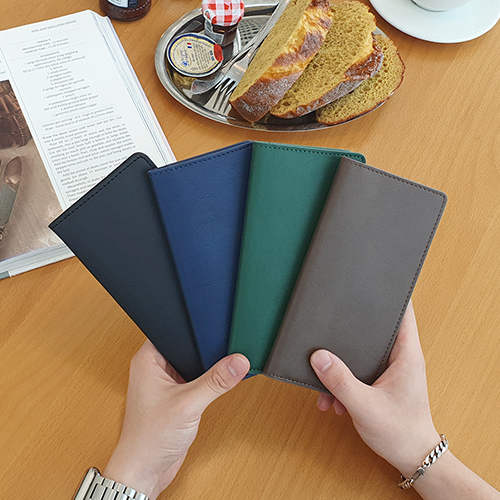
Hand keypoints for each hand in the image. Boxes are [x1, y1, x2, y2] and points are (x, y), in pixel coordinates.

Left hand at [104, 341, 249, 499]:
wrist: (146, 472)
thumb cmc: (148, 439)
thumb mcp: (188, 404)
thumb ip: (216, 381)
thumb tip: (238, 362)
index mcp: (147, 359)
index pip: (173, 330)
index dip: (193, 327)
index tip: (214, 326)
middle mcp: (154, 368)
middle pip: (186, 346)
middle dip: (204, 349)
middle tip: (222, 348)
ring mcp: (165, 383)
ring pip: (192, 363)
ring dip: (205, 368)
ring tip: (218, 369)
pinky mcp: (176, 396)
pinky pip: (195, 380)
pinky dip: (206, 382)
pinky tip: (215, 386)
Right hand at [310, 301, 440, 477]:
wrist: (411, 458)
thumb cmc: (400, 432)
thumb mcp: (365, 406)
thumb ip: (340, 381)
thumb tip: (318, 357)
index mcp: (405, 354)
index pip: (403, 313)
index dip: (388, 295)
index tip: (367, 284)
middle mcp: (398, 357)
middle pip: (375, 329)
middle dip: (350, 331)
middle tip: (331, 324)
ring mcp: (389, 369)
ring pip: (362, 352)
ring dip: (342, 364)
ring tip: (326, 378)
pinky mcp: (380, 381)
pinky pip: (357, 370)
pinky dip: (343, 380)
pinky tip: (332, 397)